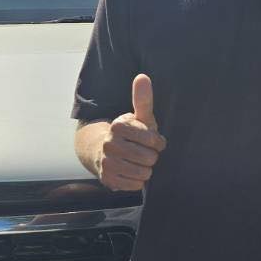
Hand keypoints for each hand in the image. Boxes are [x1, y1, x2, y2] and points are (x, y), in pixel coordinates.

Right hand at [98, 74, 165, 190]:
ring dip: (145, 170)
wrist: (103, 152)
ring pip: (143, 173)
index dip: (157, 142)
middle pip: (149, 158)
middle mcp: (109, 143)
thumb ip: (143, 99)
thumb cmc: (130, 134)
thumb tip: (143, 76)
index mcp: (118, 126)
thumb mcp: (139, 117)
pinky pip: (135, 184)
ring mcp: (107, 162)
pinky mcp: (107, 179)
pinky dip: (137, 180)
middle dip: (151, 157)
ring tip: (138, 162)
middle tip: (144, 152)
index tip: (151, 140)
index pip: (153, 140)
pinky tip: (131, 172)